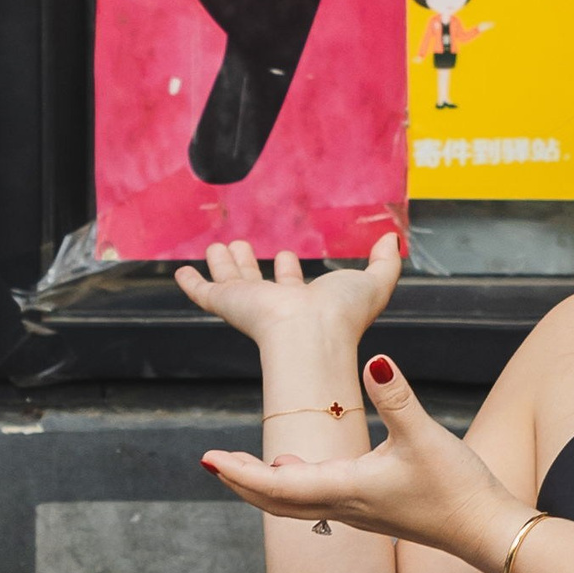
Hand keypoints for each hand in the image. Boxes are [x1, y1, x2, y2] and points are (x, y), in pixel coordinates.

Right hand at [173, 230, 402, 376]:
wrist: (312, 334)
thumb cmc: (344, 313)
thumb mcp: (375, 281)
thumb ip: (386, 261)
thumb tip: (392, 238)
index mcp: (306, 301)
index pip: (294, 284)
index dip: (290, 270)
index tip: (286, 255)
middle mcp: (276, 304)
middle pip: (258, 281)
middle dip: (251, 263)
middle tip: (243, 245)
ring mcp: (250, 305)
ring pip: (231, 281)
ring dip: (224, 264)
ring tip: (218, 247)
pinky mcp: (227, 304)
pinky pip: (203, 293)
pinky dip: (191, 283)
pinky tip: (181, 273)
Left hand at [201, 353, 527, 572]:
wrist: (484, 529)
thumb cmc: (457, 488)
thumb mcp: (425, 435)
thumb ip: (396, 396)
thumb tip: (374, 359)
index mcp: (347, 488)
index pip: (277, 486)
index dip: (239, 472)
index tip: (207, 458)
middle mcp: (344, 506)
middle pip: (275, 501)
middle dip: (240, 482)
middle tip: (211, 462)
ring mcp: (357, 512)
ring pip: (294, 504)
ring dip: (263, 486)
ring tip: (241, 466)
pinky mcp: (371, 511)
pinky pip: (316, 502)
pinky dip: (292, 487)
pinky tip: (297, 468)